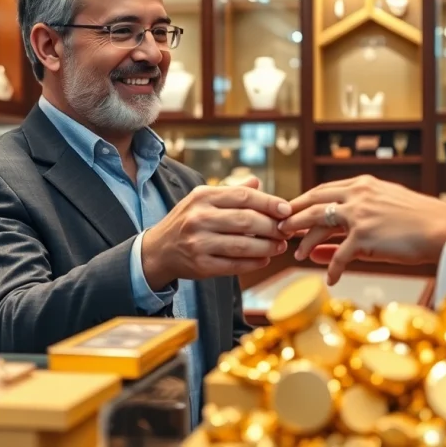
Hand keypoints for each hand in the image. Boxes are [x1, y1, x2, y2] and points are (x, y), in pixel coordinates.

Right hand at [142, 177, 291, 288]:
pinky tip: (265, 259)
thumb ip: (231, 192)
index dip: (269, 203)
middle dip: (272, 227)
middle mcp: (199, 218)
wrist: (158, 250)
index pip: (244, 196)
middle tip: (286, 231)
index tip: (287, 209)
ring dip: (267, 247)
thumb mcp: (203, 200)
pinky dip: (254, 263)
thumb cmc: (188, 221)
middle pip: (246, 220)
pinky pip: (235, 265)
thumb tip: (257, 181)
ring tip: (280, 246)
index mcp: (203, 196)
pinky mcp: (200, 265)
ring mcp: (199, 243)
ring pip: (243, 245)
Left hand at [278, 175, 445, 284]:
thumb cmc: (417, 222)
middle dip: (293, 216)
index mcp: (362, 185)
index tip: (290, 212)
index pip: (322, 190)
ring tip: (298, 255)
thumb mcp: (384, 210)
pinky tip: (331, 279)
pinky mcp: (365, 236)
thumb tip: (339, 231)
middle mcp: (357, 195)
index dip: (303, 201)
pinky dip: (333, 269)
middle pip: (313, 203)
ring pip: (319, 225)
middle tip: (280, 229)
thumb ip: (358, 219)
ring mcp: (360, 214)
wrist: (442, 229)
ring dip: (306, 241)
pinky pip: (340, 256)